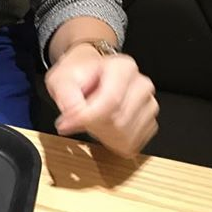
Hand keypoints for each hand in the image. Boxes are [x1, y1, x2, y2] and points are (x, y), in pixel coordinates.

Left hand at [44, 44, 158, 157]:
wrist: (89, 75)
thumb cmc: (78, 76)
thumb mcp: (61, 79)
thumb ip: (65, 95)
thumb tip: (73, 113)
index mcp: (124, 67)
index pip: (112, 100)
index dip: (87, 117)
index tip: (65, 124)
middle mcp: (142, 85)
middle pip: (118, 121)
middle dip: (91, 125)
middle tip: (76, 117)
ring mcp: (150, 105)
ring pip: (125, 136)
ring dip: (100, 134)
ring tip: (89, 118)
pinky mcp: (150, 124)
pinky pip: (130, 144)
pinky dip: (111, 142)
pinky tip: (101, 126)